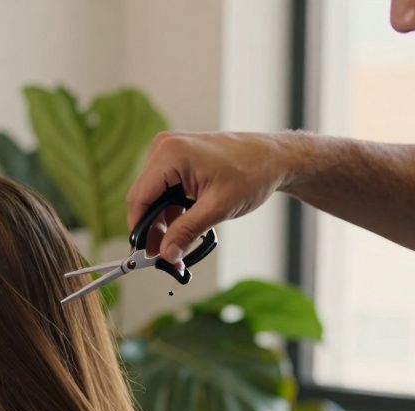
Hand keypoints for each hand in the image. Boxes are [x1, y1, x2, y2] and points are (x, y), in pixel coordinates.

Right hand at [128, 131, 301, 264]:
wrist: (275, 157)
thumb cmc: (253, 172)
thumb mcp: (218, 207)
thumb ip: (186, 232)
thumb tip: (166, 254)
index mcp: (170, 154)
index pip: (139, 198)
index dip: (139, 229)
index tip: (145, 254)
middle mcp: (164, 148)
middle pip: (145, 199)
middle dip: (153, 230)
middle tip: (164, 257)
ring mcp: (170, 152)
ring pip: (154, 197)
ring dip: (163, 224)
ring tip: (175, 249)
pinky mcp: (178, 159)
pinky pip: (165, 190)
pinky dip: (171, 212)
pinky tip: (181, 231)